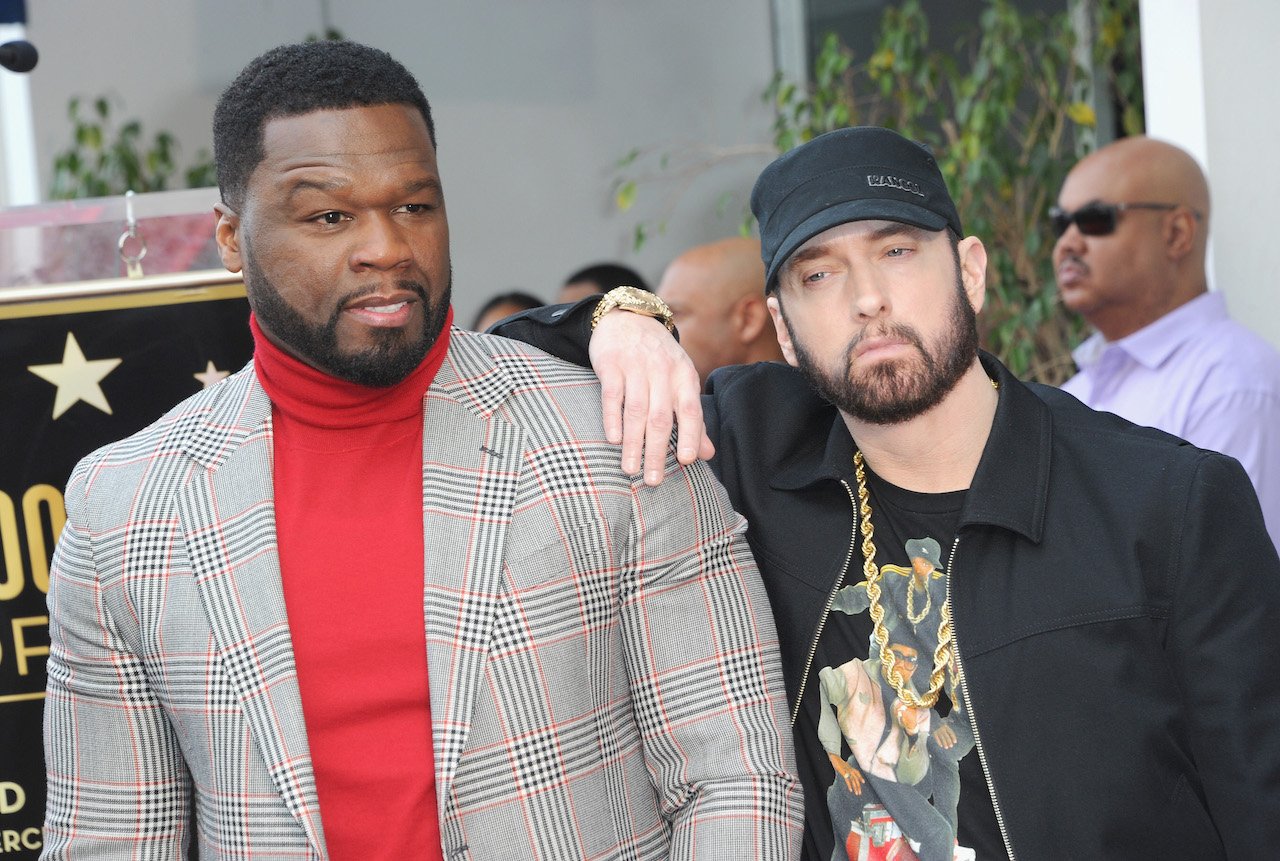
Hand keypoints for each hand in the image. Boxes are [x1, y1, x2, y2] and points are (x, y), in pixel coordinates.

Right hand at [590, 310, 712, 484]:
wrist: (629, 317)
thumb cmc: (659, 358)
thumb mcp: (681, 381)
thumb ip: (693, 418)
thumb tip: (707, 454)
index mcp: (684, 376)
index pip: (691, 409)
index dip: (690, 435)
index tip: (686, 461)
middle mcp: (662, 371)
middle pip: (661, 417)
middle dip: (657, 451)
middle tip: (652, 480)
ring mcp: (635, 367)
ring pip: (636, 410)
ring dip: (633, 443)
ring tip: (631, 469)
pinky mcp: (611, 365)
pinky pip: (612, 396)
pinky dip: (613, 419)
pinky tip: (613, 440)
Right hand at [828, 752, 864, 794]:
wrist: (834, 757)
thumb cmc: (837, 761)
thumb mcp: (842, 765)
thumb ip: (844, 768)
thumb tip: (844, 770)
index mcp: (850, 767)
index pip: (857, 772)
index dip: (860, 777)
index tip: (863, 782)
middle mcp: (850, 769)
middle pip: (856, 779)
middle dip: (858, 786)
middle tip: (859, 793)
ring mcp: (848, 771)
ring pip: (853, 780)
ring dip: (855, 787)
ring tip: (857, 793)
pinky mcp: (844, 773)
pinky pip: (848, 780)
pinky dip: (850, 785)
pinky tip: (851, 790)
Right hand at [933, 722, 957, 748]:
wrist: (932, 719)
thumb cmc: (940, 723)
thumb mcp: (945, 724)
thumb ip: (948, 730)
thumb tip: (952, 737)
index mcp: (946, 726)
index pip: (951, 732)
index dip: (953, 737)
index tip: (955, 742)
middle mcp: (942, 729)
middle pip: (946, 736)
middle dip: (949, 741)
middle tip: (951, 746)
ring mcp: (938, 731)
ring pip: (942, 738)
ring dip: (944, 743)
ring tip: (946, 747)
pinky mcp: (934, 732)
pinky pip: (936, 738)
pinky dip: (939, 742)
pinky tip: (941, 745)